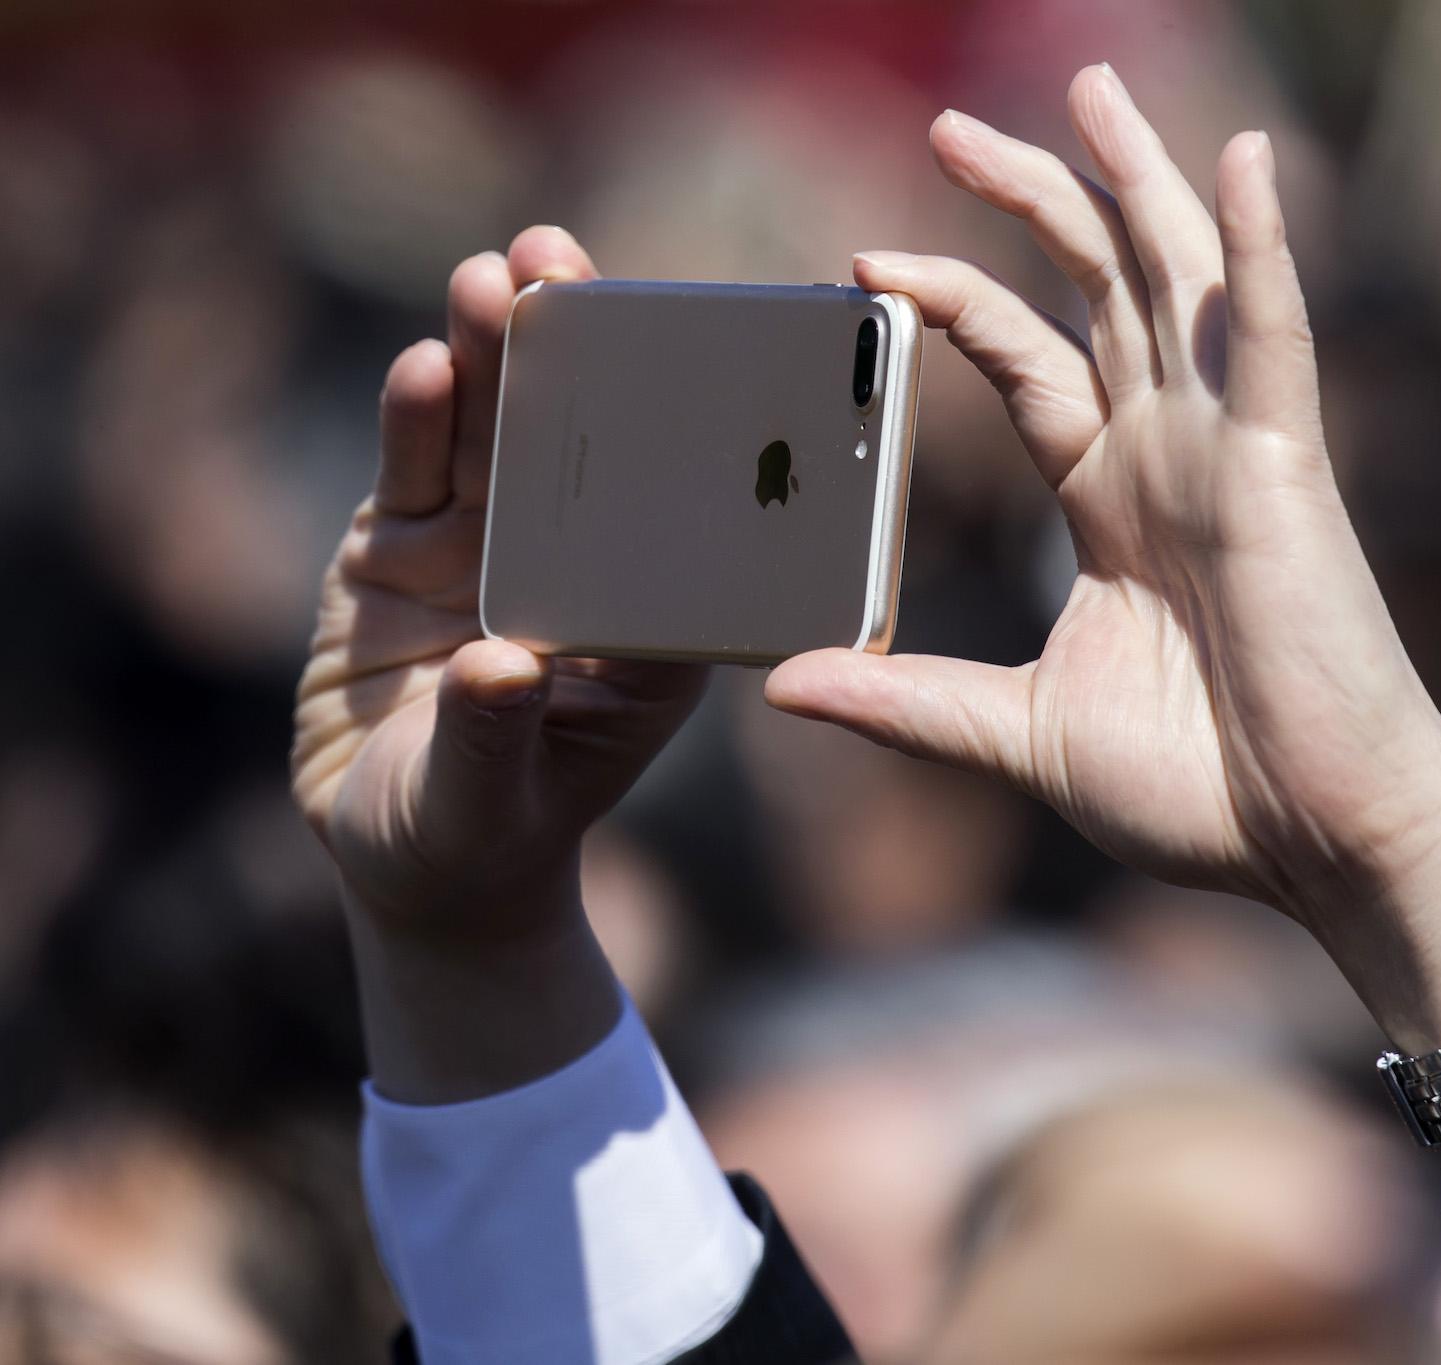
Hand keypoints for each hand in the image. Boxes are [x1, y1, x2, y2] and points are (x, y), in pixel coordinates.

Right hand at [291, 228, 702, 1099]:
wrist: (405, 858)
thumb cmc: (481, 837)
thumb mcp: (491, 802)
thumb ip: (495, 736)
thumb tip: (498, 666)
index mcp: (640, 617)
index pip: (666, 502)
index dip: (666, 420)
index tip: (672, 342)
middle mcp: (573, 562)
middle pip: (575, 439)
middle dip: (568, 348)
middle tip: (558, 259)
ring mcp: (487, 545)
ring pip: (492, 434)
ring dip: (490, 356)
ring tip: (488, 281)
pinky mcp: (403, 546)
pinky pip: (415, 472)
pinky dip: (417, 420)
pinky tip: (425, 364)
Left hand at [765, 67, 1440, 1058]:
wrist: (1322, 845)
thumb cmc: (1200, 795)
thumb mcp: (1021, 737)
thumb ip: (908, 703)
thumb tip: (784, 685)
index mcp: (1111, 507)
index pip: (1026, 366)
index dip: (956, 302)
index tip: (865, 264)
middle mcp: (1170, 458)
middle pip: (1097, 291)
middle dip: (1034, 200)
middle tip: (953, 127)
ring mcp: (1230, 454)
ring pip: (1178, 280)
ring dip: (1135, 181)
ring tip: (1086, 88)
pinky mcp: (1285, 471)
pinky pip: (1271, 335)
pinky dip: (1258, 247)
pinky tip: (1240, 159)